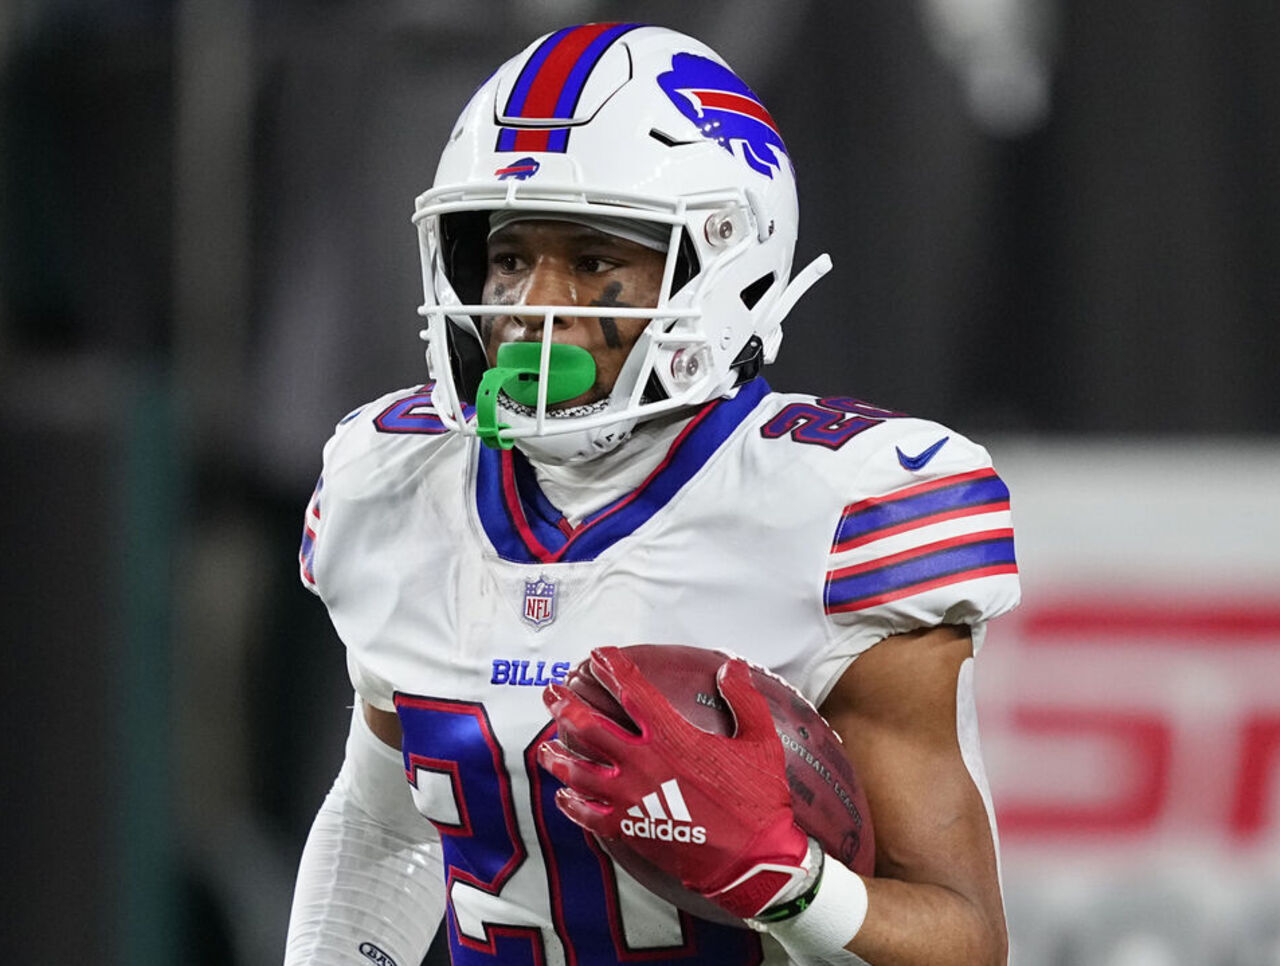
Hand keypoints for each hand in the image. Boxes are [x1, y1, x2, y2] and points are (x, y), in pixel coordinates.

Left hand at [537, 646, 810, 917]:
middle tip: (552, 691)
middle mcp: (644, 763)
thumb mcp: (760, 741)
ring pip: (578, 770)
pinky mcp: (629, 828)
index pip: (631, 691)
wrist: (752, 860)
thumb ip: (744, 699)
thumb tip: (731, 667)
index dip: (610, 668)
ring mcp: (631, 798)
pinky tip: (564, 795)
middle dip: (564, 704)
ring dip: (556, 754)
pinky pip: (587, 814)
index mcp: (673, 737)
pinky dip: (570, 802)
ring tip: (545, 745)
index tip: (598, 655)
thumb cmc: (758, 801)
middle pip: (588, 726)